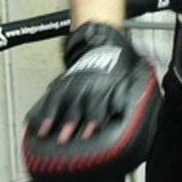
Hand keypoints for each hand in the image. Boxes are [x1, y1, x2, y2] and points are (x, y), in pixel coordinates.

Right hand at [23, 23, 159, 181]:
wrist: (102, 43)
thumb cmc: (120, 65)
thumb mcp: (133, 77)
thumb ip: (135, 93)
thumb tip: (142, 105)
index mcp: (107, 85)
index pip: (100, 104)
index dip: (95, 118)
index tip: (91, 131)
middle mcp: (88, 85)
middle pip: (77, 105)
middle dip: (71, 122)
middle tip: (65, 138)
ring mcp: (73, 84)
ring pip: (61, 101)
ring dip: (53, 118)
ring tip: (46, 133)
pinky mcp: (62, 84)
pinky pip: (50, 98)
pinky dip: (44, 111)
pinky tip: (38, 125)